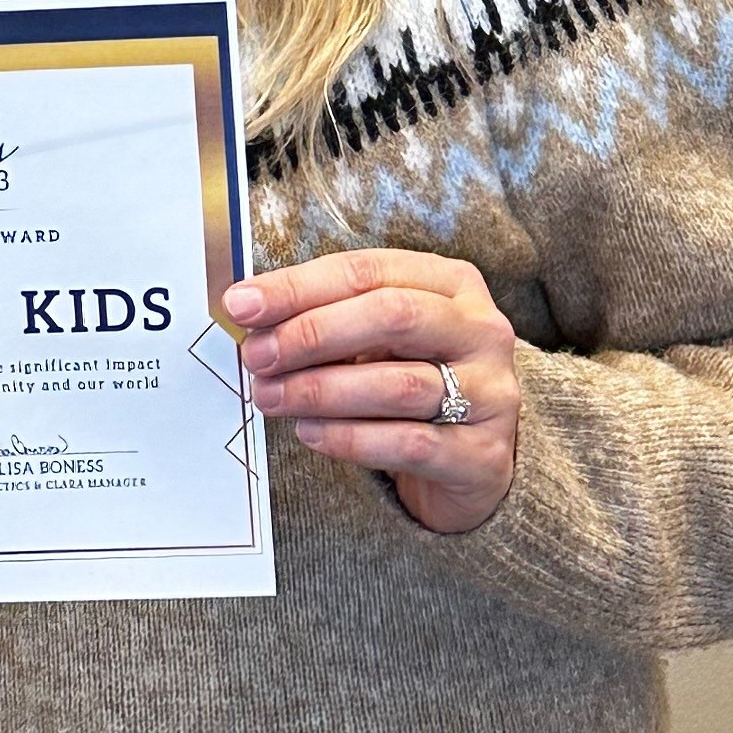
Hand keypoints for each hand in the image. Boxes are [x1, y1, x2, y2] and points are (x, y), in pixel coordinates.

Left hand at [225, 249, 520, 537]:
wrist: (475, 462)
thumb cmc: (416, 379)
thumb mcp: (381, 337)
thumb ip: (328, 317)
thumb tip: (250, 311)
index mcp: (452, 283)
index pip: (367, 270)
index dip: (299, 285)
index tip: (242, 304)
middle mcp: (480, 330)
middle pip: (391, 316)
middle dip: (311, 333)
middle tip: (257, 355)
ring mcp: (490, 393)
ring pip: (398, 384)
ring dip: (320, 390)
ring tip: (271, 396)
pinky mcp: (481, 455)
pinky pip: (408, 442)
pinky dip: (349, 437)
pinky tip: (309, 433)